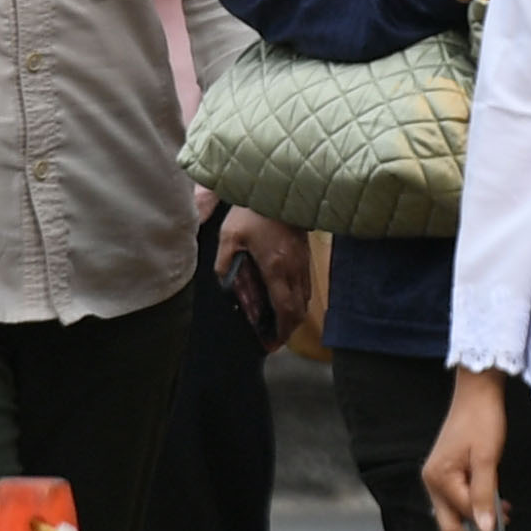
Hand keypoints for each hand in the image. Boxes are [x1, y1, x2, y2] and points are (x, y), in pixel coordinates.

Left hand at [220, 207, 312, 338]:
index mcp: (276, 268)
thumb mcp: (230, 235)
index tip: (271, 344)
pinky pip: (306, 284)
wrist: (282, 187)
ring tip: (278, 323)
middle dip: (288, 329)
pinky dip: (298, 298)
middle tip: (274, 338)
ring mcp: (303, 261)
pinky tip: (285, 298)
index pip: (285, 309)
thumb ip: (224, 262)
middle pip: (299, 310)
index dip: (281, 331)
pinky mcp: (305, 254)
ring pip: (305, 298)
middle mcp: (294, 269)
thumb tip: (224, 282)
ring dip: (294, 314)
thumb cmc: (253, 210)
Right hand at [421, 369, 509, 530]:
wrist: (477, 394)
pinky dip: (473, 499)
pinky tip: (492, 494)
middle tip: (503, 518)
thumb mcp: (487, 459)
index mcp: (439, 478)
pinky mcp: (444, 471)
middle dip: (475, 524)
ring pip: (454, 510)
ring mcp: (436, 476)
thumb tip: (485, 528)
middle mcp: (432, 481)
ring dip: (477, 511)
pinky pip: (456, 496)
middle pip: (449, 520)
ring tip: (503, 504)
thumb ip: (484, 495)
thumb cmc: (482, 420)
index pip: (462, 514)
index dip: (485, 520)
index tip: (508, 519)